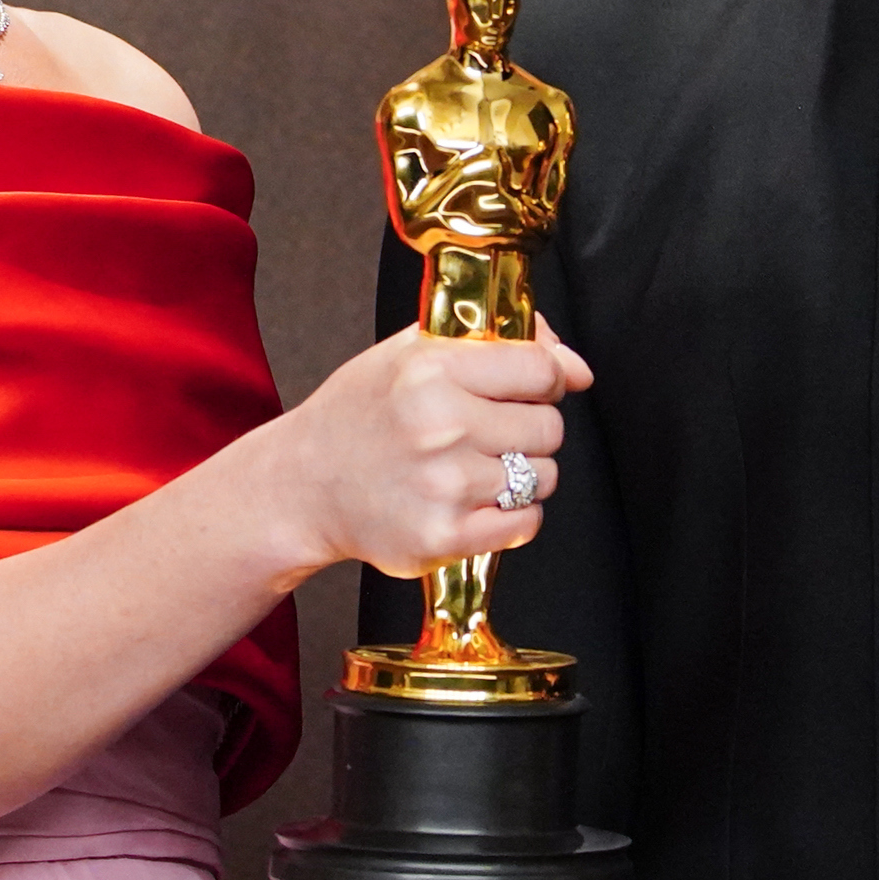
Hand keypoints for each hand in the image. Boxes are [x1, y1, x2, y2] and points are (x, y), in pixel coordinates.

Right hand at [273, 318, 593, 586]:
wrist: (303, 486)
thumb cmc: (361, 414)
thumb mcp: (413, 352)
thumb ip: (496, 343)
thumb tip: (574, 365)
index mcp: (432, 370)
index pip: (542, 369)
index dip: (545, 380)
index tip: (529, 390)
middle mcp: (440, 426)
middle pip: (550, 427)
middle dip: (531, 429)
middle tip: (489, 433)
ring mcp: (444, 486)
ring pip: (544, 477)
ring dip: (523, 475)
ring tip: (475, 467)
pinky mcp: (444, 536)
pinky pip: (526, 523)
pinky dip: (512, 515)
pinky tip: (474, 500)